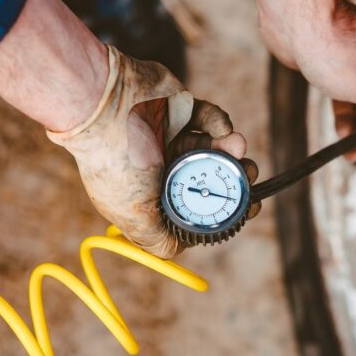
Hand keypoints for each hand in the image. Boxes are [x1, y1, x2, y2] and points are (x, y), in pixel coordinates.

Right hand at [48, 46, 259, 257]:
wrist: (106, 104)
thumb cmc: (116, 164)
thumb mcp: (134, 216)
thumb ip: (157, 239)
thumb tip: (177, 250)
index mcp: (149, 194)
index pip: (192, 207)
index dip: (221, 210)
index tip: (246, 209)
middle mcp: (160, 167)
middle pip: (208, 177)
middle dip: (233, 178)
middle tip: (249, 175)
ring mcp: (170, 137)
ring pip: (213, 148)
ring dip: (232, 151)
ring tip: (241, 152)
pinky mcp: (179, 109)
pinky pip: (208, 117)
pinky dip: (219, 123)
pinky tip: (224, 131)